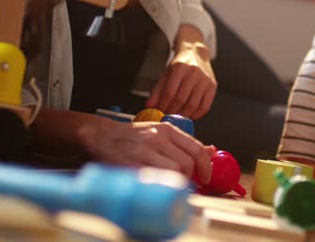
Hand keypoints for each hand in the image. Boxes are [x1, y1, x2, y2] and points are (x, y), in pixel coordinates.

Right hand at [77, 120, 213, 182]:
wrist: (103, 137)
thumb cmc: (133, 137)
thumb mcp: (161, 132)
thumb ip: (185, 143)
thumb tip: (211, 150)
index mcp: (167, 129)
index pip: (196, 148)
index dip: (206, 166)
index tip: (206, 176)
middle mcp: (157, 138)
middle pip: (187, 163)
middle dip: (190, 177)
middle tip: (185, 181)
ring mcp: (144, 151)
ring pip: (174, 171)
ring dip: (176, 181)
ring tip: (170, 181)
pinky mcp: (132, 164)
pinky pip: (155, 178)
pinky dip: (161, 183)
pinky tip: (157, 183)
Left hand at [147, 41, 216, 118]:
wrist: (196, 53)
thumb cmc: (179, 66)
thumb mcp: (166, 74)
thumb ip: (157, 90)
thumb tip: (149, 106)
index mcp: (179, 68)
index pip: (169, 92)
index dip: (163, 105)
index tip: (159, 112)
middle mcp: (194, 73)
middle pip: (181, 99)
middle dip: (172, 112)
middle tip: (166, 116)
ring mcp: (205, 79)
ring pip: (193, 105)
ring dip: (183, 115)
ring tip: (176, 117)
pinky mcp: (213, 85)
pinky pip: (205, 106)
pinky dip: (196, 115)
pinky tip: (189, 116)